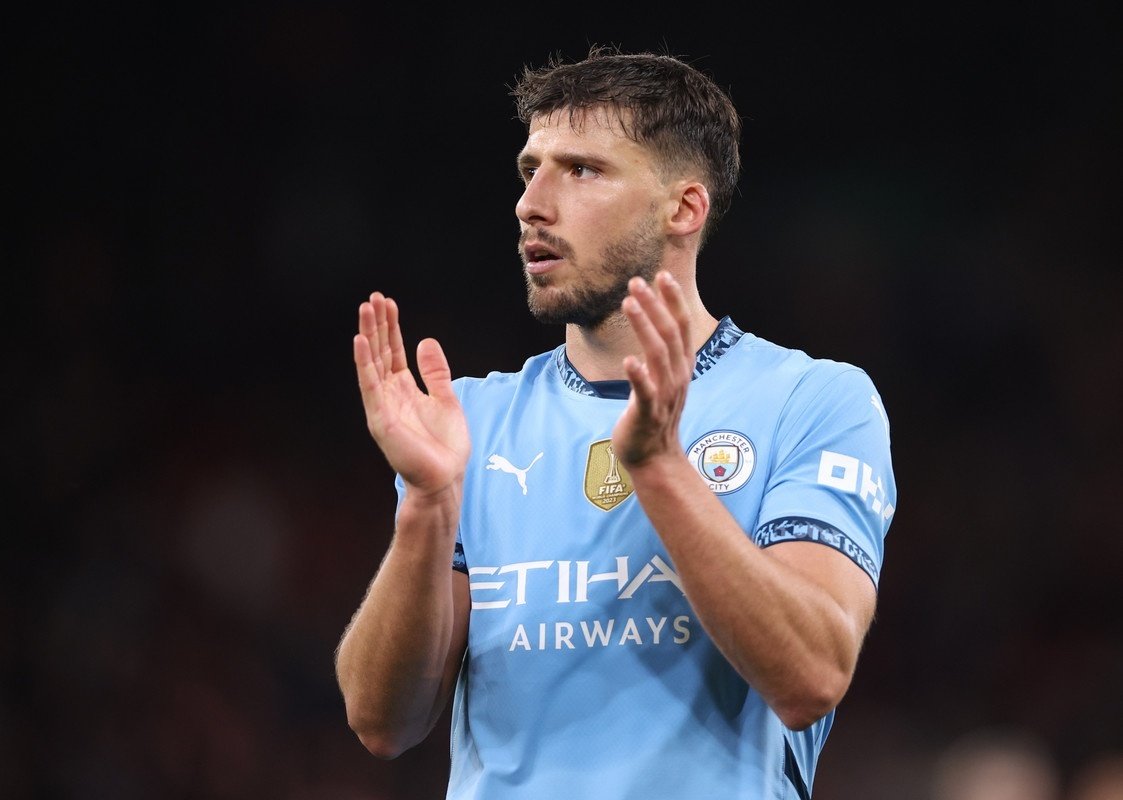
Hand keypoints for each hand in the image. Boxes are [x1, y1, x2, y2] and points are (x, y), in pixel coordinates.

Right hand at [353, 293, 470, 496]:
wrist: (445, 478)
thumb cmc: (445, 446)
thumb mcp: (446, 399)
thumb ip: (435, 372)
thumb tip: (425, 341)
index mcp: (403, 389)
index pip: (392, 351)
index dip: (390, 327)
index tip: (387, 303)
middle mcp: (388, 395)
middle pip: (379, 352)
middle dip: (376, 324)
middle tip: (373, 297)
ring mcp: (382, 406)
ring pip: (371, 364)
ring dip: (367, 336)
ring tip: (365, 310)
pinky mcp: (381, 420)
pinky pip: (369, 387)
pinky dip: (364, 364)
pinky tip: (360, 342)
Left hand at [611, 272, 693, 468]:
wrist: (654, 457)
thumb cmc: (654, 414)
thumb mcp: (663, 379)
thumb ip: (662, 353)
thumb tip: (654, 321)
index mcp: (681, 367)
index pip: (681, 326)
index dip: (673, 300)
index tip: (662, 274)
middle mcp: (677, 377)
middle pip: (669, 334)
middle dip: (654, 305)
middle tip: (636, 281)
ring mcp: (664, 395)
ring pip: (658, 355)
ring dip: (644, 326)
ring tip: (628, 303)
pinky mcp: (648, 413)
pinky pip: (645, 392)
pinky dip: (639, 375)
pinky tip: (628, 359)